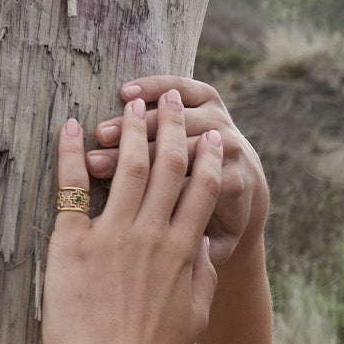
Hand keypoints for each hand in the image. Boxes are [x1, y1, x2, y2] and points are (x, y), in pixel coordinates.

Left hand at [42, 90, 221, 343]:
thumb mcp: (192, 320)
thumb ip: (201, 279)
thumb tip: (204, 248)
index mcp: (183, 253)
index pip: (201, 191)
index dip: (206, 157)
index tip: (210, 135)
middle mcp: (152, 235)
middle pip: (167, 166)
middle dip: (172, 128)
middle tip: (173, 101)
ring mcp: (113, 237)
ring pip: (125, 167)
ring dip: (130, 130)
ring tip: (131, 103)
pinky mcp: (73, 244)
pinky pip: (72, 186)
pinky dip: (71, 154)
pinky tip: (71, 128)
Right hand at [86, 76, 267, 266]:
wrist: (247, 191)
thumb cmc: (221, 224)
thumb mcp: (217, 247)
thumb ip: (205, 257)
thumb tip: (188, 253)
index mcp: (232, 188)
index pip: (183, 184)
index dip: (145, 185)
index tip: (106, 185)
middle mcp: (232, 153)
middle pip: (179, 151)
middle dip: (135, 155)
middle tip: (95, 157)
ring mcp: (223, 123)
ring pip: (180, 120)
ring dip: (139, 126)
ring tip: (102, 131)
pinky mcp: (214, 101)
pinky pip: (187, 89)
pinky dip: (158, 86)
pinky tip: (127, 92)